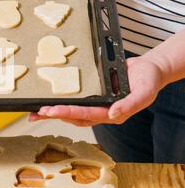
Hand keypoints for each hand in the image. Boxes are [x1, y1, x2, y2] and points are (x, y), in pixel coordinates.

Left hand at [29, 57, 166, 126]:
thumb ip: (129, 104)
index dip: (67, 113)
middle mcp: (102, 112)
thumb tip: (112, 114)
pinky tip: (51, 102)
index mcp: (113, 113)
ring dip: (55, 113)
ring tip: (37, 112)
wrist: (150, 70)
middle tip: (37, 113)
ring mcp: (97, 105)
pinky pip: (76, 102)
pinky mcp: (94, 97)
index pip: (86, 114)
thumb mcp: (144, 92)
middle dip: (55, 116)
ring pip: (72, 112)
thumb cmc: (148, 81)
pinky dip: (63, 103)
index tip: (52, 111)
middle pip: (74, 117)